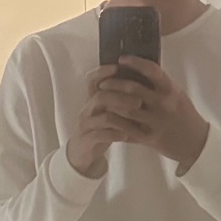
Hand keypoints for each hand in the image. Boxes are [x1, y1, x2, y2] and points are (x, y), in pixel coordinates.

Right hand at [66, 64, 146, 178]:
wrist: (81, 153)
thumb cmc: (99, 129)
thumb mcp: (105, 112)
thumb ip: (116, 100)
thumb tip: (139, 86)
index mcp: (91, 100)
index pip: (92, 80)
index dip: (103, 72)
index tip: (118, 67)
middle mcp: (87, 110)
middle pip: (101, 97)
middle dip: (121, 97)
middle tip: (139, 101)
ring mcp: (85, 125)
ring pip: (103, 117)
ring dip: (122, 118)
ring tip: (136, 120)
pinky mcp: (86, 140)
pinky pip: (100, 135)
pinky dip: (114, 134)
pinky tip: (125, 136)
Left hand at [98, 57, 209, 173]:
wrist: (195, 143)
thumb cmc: (184, 115)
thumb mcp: (177, 95)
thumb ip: (160, 85)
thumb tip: (140, 70)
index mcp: (170, 89)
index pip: (151, 70)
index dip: (134, 63)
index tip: (121, 59)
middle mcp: (163, 104)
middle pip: (133, 89)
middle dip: (114, 84)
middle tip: (103, 82)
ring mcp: (156, 122)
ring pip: (127, 109)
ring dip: (111, 103)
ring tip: (101, 99)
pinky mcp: (151, 138)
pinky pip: (129, 129)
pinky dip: (116, 122)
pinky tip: (108, 118)